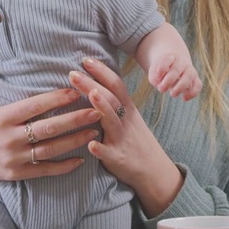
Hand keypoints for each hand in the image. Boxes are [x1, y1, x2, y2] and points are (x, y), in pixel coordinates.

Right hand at [0, 51, 99, 201]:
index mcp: (0, 118)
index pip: (33, 106)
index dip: (55, 99)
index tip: (74, 91)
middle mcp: (9, 138)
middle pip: (48, 128)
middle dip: (74, 119)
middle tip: (96, 110)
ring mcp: (14, 158)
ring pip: (51, 149)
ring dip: (75, 140)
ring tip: (95, 130)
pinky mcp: (16, 174)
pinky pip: (44, 170)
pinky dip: (64, 166)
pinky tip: (81, 159)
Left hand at [69, 57, 183, 214]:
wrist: (154, 170)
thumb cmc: (136, 141)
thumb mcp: (129, 118)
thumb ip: (114, 102)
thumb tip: (95, 83)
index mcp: (127, 110)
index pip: (115, 85)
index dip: (102, 71)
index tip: (86, 59)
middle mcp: (125, 121)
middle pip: (110, 98)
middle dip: (92, 84)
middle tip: (73, 72)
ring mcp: (122, 139)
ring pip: (111, 121)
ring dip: (101, 107)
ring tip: (90, 94)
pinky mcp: (118, 158)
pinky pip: (109, 153)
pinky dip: (100, 149)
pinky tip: (90, 145)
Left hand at [148, 51, 201, 100]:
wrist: (175, 64)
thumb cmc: (163, 70)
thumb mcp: (154, 71)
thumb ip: (154, 77)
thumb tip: (158, 83)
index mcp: (170, 57)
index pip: (166, 60)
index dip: (161, 69)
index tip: (157, 78)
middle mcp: (182, 62)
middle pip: (176, 69)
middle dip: (168, 81)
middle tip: (161, 89)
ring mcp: (190, 70)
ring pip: (189, 76)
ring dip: (180, 87)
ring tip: (172, 94)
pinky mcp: (195, 79)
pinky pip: (198, 85)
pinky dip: (192, 93)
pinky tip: (184, 98)